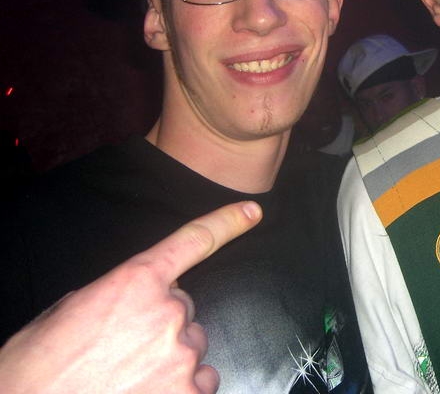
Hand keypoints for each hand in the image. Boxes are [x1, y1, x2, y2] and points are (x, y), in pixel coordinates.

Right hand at [0, 201, 261, 393]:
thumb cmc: (38, 367)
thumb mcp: (71, 310)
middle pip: (185, 309)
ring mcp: (182, 356)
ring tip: (129, 375)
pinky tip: (146, 392)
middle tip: (123, 348)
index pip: (193, 241)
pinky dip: (181, 389)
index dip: (227, 222)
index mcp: (136, 281)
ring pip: (193, 347)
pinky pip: (202, 381)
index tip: (253, 212)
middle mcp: (168, 313)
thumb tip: (140, 297)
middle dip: (162, 324)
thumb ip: (119, 292)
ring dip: (171, 359)